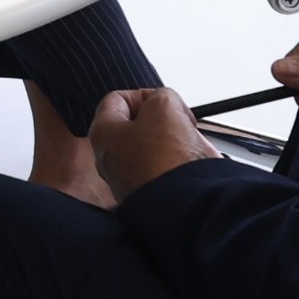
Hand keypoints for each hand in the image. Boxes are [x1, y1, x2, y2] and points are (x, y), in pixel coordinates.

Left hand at [87, 88, 218, 200]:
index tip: (163, 100)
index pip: (117, 100)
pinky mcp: (148, 196)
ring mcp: (127, 181)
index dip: (144, 95)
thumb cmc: (166, 159)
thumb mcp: (165, 106)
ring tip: (193, 144)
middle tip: (180, 122)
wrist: (185, 204)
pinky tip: (195, 164)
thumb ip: (161, 96)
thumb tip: (166, 104)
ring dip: (176, 141)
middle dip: (163, 120)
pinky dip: (181, 164)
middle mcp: (109, 160)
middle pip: (136, 127)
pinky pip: (165, 172)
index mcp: (103, 133)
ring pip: (154, 149)